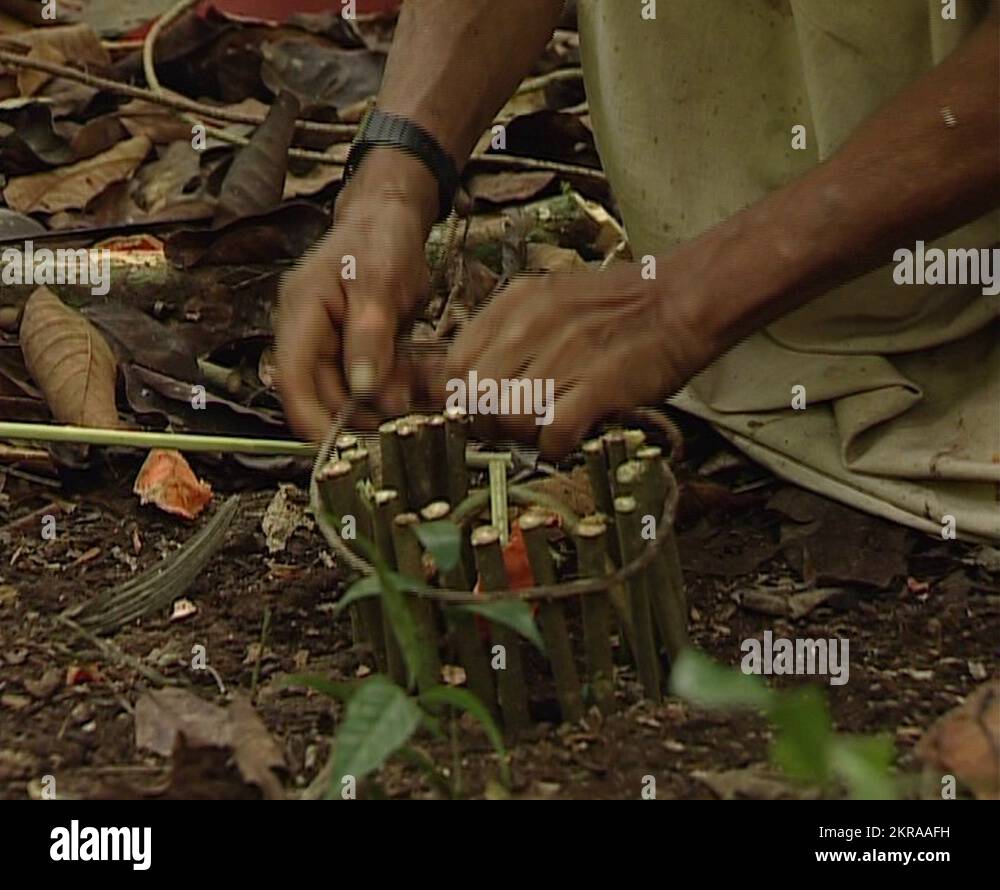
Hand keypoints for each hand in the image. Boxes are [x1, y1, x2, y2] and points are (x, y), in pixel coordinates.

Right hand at [274, 150, 437, 439]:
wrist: (392, 218)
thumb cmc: (380, 238)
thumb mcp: (380, 283)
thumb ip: (370, 336)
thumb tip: (363, 389)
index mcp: (300, 313)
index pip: (292, 378)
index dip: (310, 417)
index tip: (336, 446)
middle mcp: (307, 332)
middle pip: (318, 392)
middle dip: (353, 416)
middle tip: (395, 426)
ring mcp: (329, 342)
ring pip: (344, 392)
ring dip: (373, 406)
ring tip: (409, 406)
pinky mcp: (352, 348)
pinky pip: (364, 382)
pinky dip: (385, 391)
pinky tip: (411, 392)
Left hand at [441, 260, 708, 455]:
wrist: (683, 299)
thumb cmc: (619, 309)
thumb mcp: (550, 302)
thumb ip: (509, 335)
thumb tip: (473, 383)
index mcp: (516, 302)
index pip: (456, 364)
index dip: (464, 397)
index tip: (482, 410)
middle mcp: (532, 324)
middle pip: (477, 397)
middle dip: (491, 423)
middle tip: (518, 426)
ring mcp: (565, 353)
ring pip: (509, 419)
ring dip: (524, 437)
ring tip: (548, 428)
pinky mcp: (598, 383)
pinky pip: (552, 433)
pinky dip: (556, 447)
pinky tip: (571, 437)